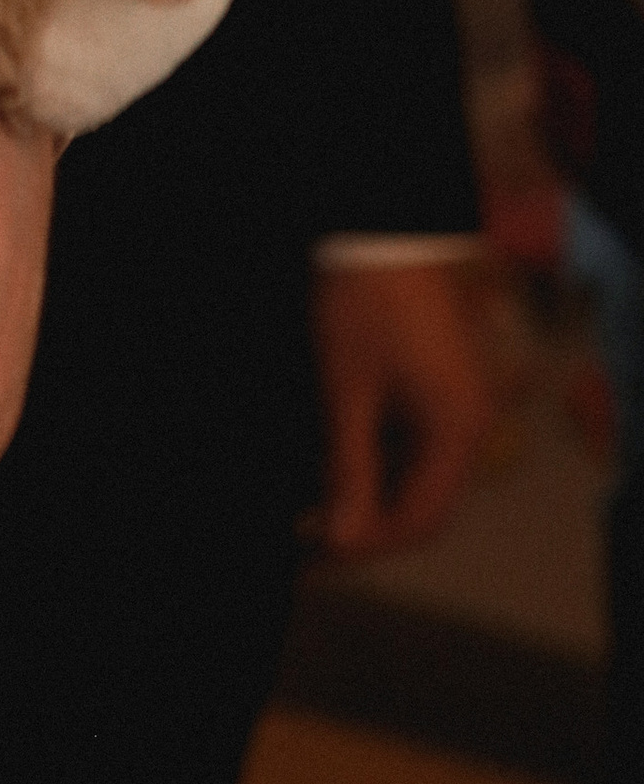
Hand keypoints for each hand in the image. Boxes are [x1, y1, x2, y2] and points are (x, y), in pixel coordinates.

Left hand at [309, 258, 492, 556]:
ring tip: (313, 502)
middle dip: (369, 523)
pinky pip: (416, 441)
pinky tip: (333, 461)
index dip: (370, 545)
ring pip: (419, 473)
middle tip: (311, 539)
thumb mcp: (347, 392)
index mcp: (458, 431)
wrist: (381, 226)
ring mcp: (460, 403)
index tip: (320, 557)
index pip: (422, 519)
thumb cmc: (364, 304)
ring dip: (370, 491)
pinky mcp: (443, 385)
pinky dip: (377, 457)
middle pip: (426, 502)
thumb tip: (342, 538)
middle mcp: (471, 423)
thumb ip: (348, 470)